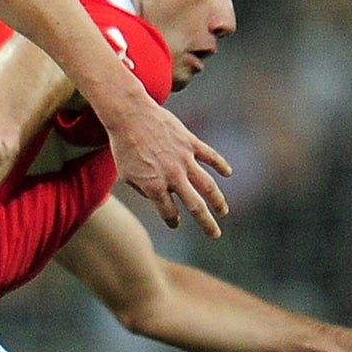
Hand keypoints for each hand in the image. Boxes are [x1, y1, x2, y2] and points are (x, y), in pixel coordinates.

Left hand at [108, 96, 230, 238]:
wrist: (130, 116)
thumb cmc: (124, 147)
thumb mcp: (127, 175)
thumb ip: (144, 191)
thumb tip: (160, 199)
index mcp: (154, 187)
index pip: (169, 213)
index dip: (172, 221)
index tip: (174, 222)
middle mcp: (172, 176)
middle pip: (195, 206)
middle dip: (207, 224)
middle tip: (215, 235)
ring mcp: (184, 159)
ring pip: (208, 185)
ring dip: (218, 201)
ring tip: (223, 212)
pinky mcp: (190, 143)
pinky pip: (210, 156)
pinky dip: (221, 165)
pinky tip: (227, 173)